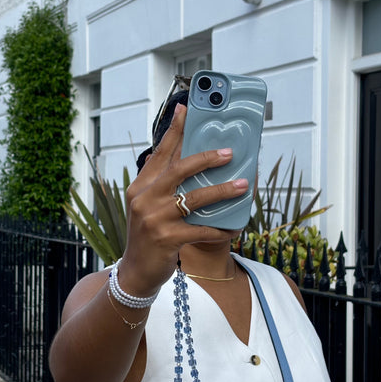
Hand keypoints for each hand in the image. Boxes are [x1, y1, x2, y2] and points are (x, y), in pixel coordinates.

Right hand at [118, 103, 247, 295]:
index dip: (174, 131)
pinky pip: (201, 229)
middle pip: (179, 169)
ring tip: (244, 185)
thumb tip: (169, 157)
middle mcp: (144, 199)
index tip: (187, 110)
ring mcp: (154, 219)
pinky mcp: (167, 238)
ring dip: (223, 190)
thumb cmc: (147, 236)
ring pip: (195, 198)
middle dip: (207, 158)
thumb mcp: (145, 206)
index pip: (160, 153)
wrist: (136, 271)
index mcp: (140, 187)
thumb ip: (157, 183)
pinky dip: (221, 229)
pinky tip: (235, 227)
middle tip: (230, 153)